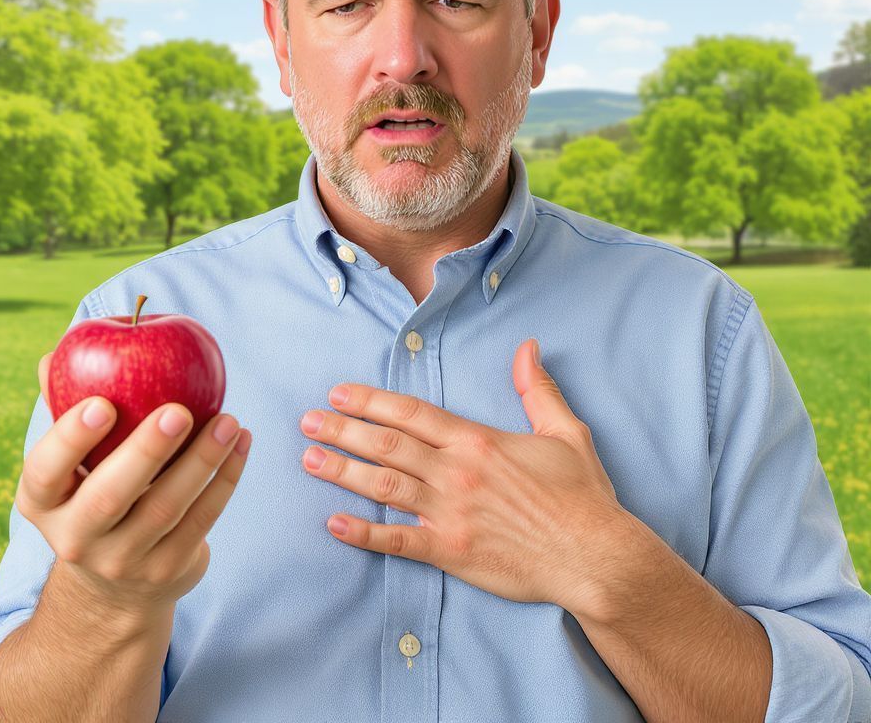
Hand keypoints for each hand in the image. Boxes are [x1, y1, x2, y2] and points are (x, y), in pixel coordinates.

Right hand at [16, 351, 251, 615]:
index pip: (44, 472)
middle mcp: (76, 538)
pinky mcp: (168, 569)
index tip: (103, 403)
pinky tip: (241, 442)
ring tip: (228, 420)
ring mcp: (123, 561)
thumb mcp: (69, 465)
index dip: (70, 439)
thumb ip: (64, 410)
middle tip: (179, 410)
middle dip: (146, 451)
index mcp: (42, 503)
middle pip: (109, 497)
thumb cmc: (93, 491)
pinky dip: (225, 478)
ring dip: (202, 460)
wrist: (115, 587)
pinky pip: (202, 520)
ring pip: (166, 508)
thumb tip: (53, 356)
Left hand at [298, 338, 627, 611]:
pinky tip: (335, 524)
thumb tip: (528, 347)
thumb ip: (538, 389)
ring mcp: (450, 513)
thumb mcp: (565, 432)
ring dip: (342, 471)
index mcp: (477, 441)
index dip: (370, 401)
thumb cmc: (581, 495)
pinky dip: (365, 533)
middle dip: (343, 429)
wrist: (596, 556)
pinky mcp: (451, 552)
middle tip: (308, 421)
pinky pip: (399, 541)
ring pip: (384, 486)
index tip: (339, 393)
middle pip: (387, 444)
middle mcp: (456, 473)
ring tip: (310, 459)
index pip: (411, 413)